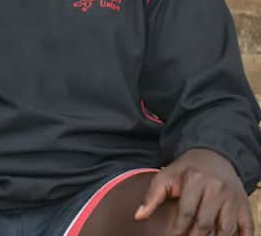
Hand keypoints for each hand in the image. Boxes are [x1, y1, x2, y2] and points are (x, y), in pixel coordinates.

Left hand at [135, 148, 253, 235]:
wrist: (214, 157)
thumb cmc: (186, 170)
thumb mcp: (166, 176)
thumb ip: (152, 197)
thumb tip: (138, 217)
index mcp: (195, 180)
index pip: (186, 212)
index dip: (178, 229)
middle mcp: (217, 189)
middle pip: (205, 223)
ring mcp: (233, 198)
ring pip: (226, 228)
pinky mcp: (244, 204)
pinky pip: (247, 227)